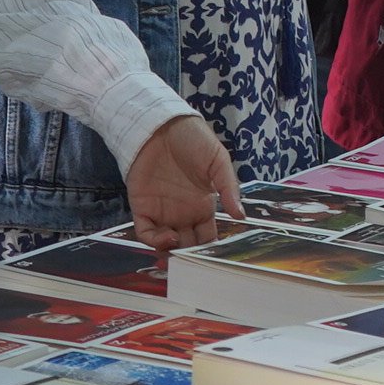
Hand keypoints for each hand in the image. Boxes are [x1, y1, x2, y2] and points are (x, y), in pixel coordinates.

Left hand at [124, 115, 242, 249]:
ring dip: (173, 251)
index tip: (216, 255)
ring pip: (167, 244)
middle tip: (196, 259)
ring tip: (181, 247)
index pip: (208, 237)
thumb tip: (241, 214)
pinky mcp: (142, 207)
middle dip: (191, 255)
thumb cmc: (194, 140)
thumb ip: (228, 187)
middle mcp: (183, 214)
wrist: (162, 125)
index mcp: (203, 206)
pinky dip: (154, 241)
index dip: (211, 249)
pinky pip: (146, 232)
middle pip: (188, 245)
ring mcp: (162, 212)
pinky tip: (167, 237)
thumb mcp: (218, 161)